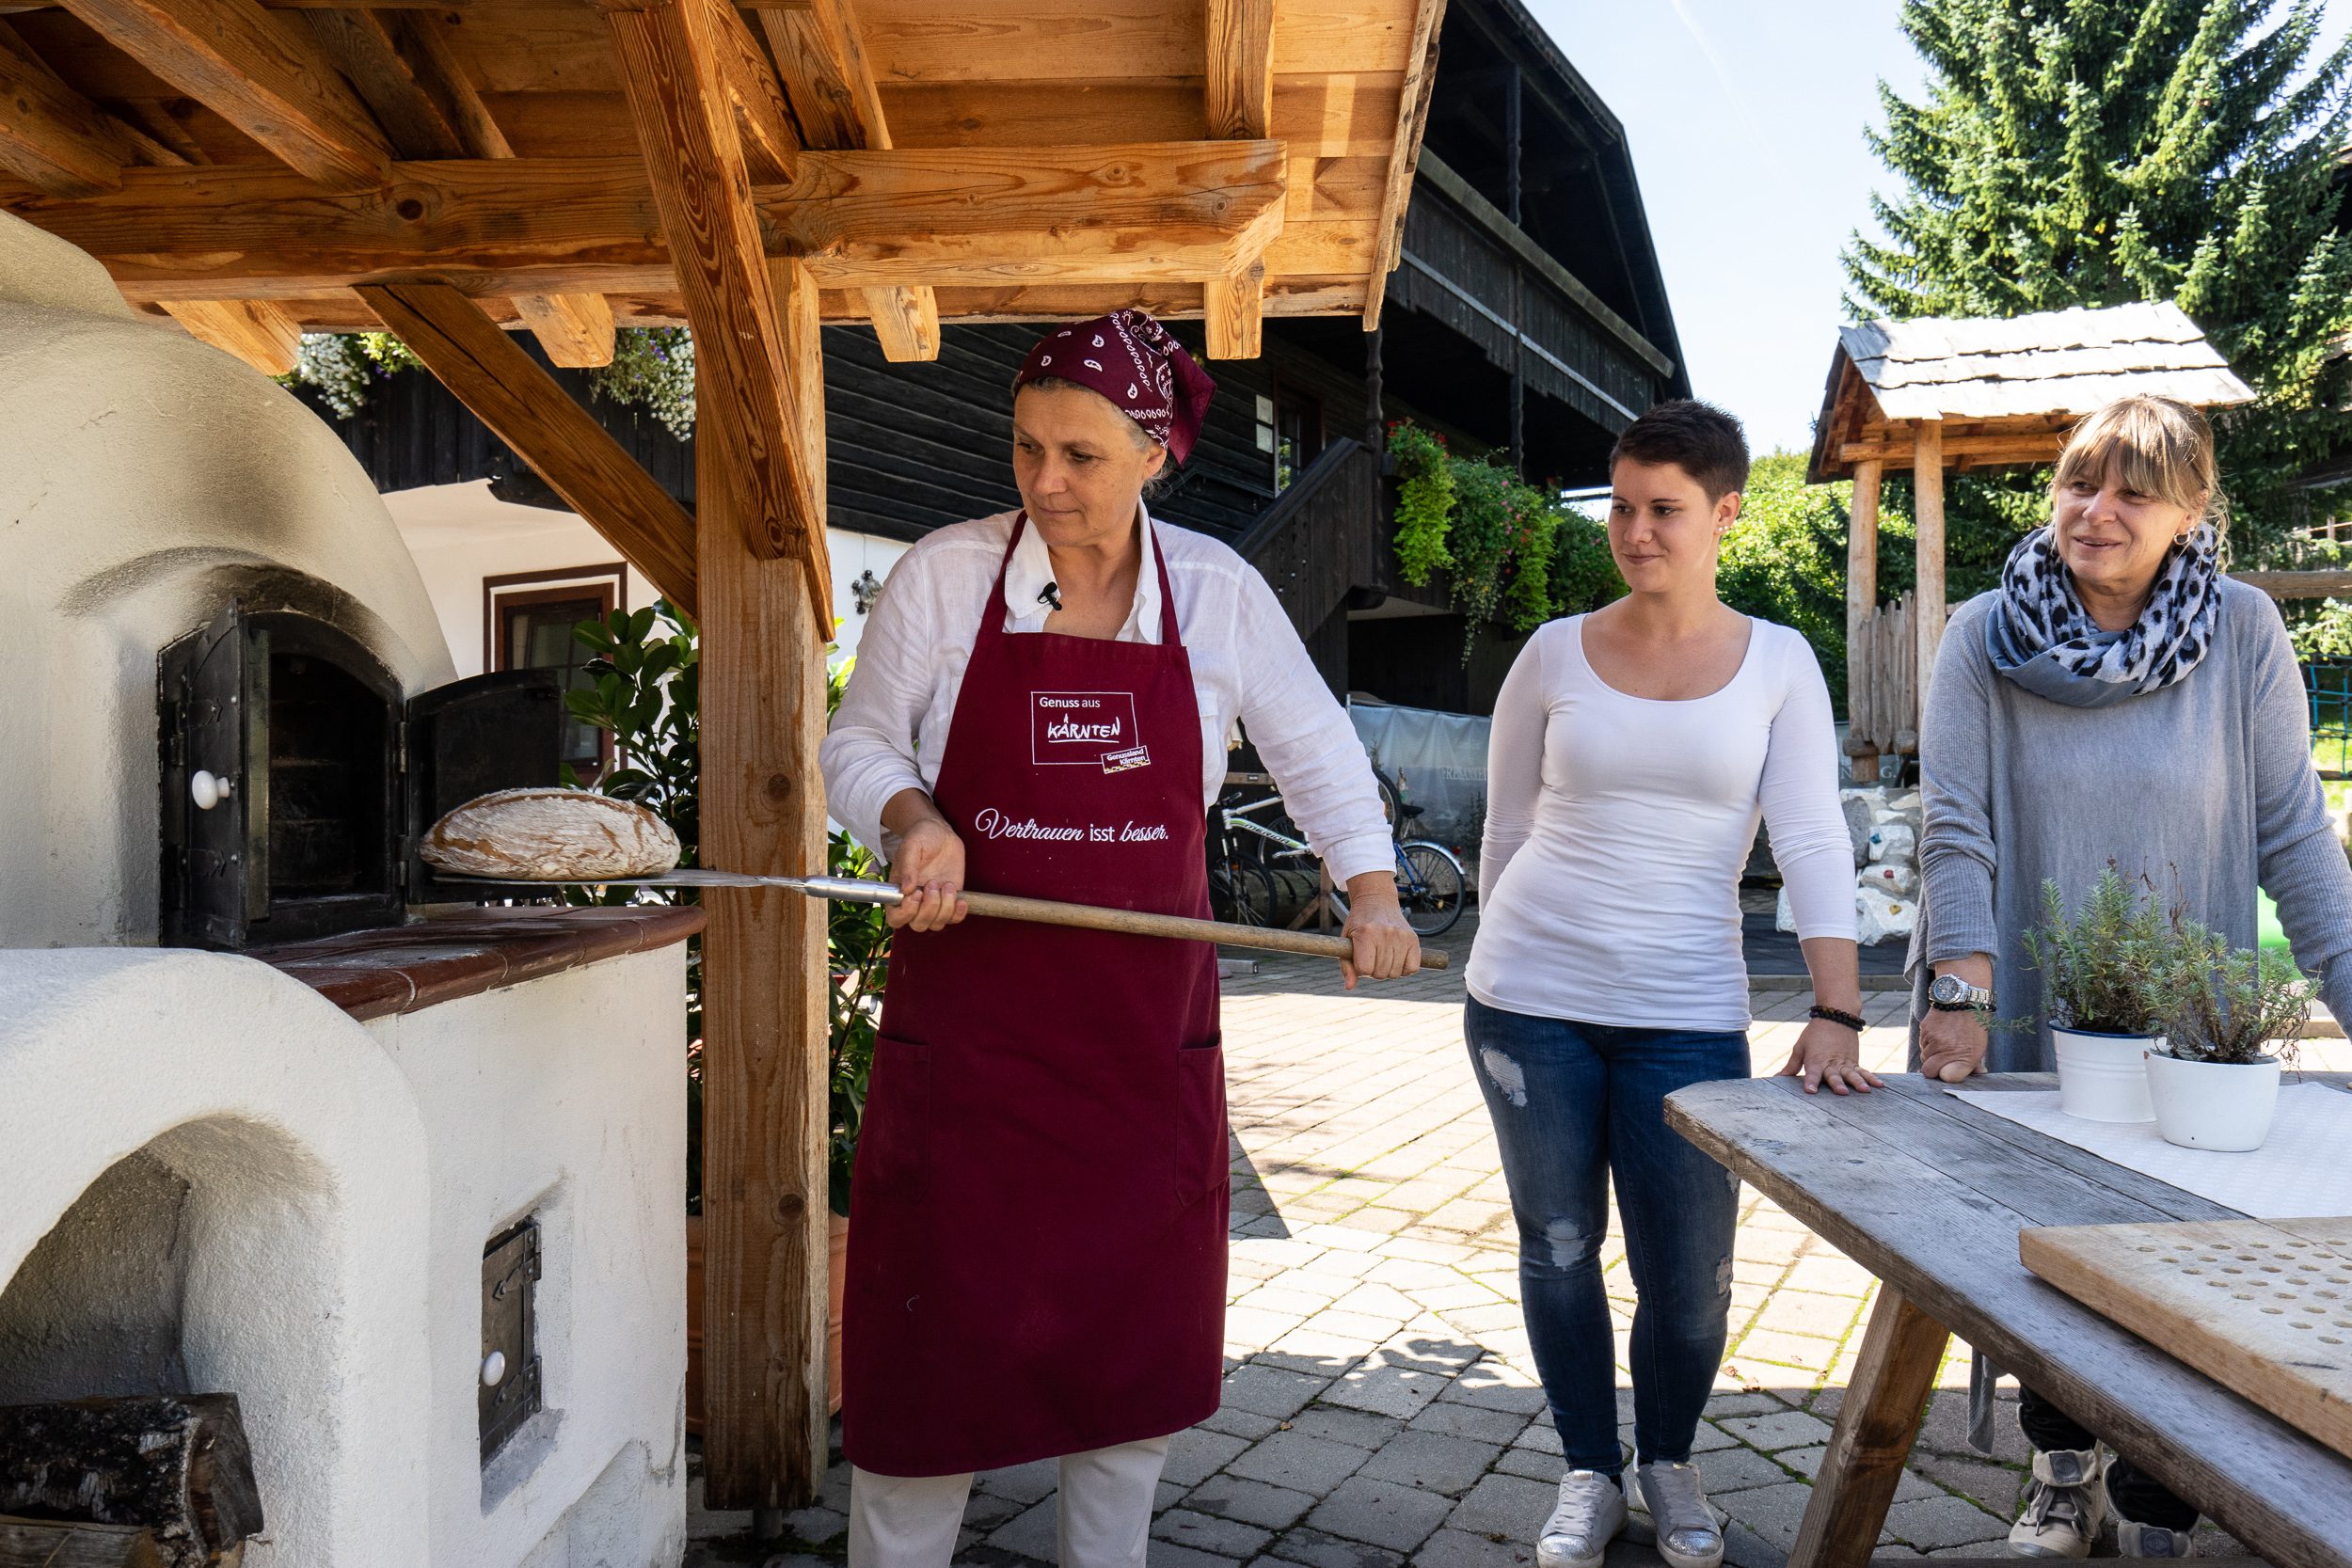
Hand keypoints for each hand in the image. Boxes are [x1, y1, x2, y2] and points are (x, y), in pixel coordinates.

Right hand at [887, 812, 967, 931]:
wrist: (940, 834)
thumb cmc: (921, 838)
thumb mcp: (911, 846)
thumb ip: (908, 866)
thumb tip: (906, 888)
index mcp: (898, 892)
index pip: (896, 918)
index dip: (906, 913)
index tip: (917, 893)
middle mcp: (915, 903)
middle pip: (918, 925)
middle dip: (929, 909)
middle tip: (932, 883)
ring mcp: (933, 903)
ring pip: (937, 924)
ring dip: (945, 908)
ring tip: (947, 885)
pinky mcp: (950, 901)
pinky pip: (954, 919)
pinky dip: (958, 913)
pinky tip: (961, 899)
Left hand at [1339, 877, 1419, 988]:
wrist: (1377, 901)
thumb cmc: (1359, 924)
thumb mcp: (1347, 940)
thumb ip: (1346, 965)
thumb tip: (1349, 987)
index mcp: (1366, 934)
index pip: (1364, 970)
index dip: (1361, 969)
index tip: (1360, 959)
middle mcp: (1385, 934)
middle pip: (1380, 974)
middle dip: (1374, 970)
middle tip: (1372, 956)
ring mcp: (1401, 936)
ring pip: (1395, 974)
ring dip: (1388, 970)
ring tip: (1383, 956)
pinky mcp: (1413, 939)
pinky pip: (1412, 968)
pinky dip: (1404, 969)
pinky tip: (1397, 959)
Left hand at [1775, 1019, 1884, 1095]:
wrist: (1835, 1016)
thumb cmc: (1814, 1035)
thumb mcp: (1800, 1048)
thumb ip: (1792, 1065)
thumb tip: (1778, 1078)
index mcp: (1815, 1060)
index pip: (1812, 1073)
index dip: (1811, 1082)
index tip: (1810, 1091)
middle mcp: (1831, 1063)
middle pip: (1834, 1075)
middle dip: (1837, 1084)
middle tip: (1842, 1092)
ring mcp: (1845, 1063)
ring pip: (1852, 1074)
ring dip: (1859, 1082)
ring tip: (1865, 1091)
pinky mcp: (1854, 1061)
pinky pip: (1864, 1071)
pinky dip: (1871, 1078)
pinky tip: (1880, 1086)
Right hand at [1918, 1004, 1988, 1082]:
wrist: (1965, 999)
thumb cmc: (1974, 1025)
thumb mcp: (1980, 1046)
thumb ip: (1974, 1063)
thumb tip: (1977, 1073)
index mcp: (1965, 1056)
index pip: (1945, 1077)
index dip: (1944, 1076)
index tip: (1948, 1072)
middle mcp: (1947, 1050)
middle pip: (1928, 1070)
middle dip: (1933, 1069)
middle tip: (1942, 1062)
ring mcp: (1934, 1039)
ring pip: (1924, 1056)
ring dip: (1931, 1055)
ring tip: (1943, 1044)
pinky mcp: (1925, 1029)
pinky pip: (1922, 1043)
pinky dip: (1928, 1043)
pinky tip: (1938, 1035)